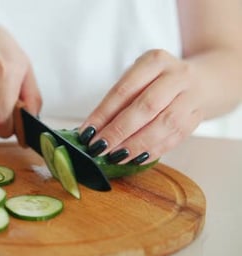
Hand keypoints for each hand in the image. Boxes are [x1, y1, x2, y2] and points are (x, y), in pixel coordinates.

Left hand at [79, 49, 204, 163]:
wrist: (204, 80)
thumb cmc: (158, 81)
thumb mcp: (138, 78)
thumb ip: (118, 101)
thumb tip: (92, 131)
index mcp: (155, 60)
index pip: (124, 90)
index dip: (103, 113)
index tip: (87, 132)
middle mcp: (177, 75)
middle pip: (146, 106)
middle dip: (119, 131)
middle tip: (100, 147)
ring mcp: (191, 96)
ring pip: (164, 124)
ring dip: (137, 144)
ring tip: (115, 156)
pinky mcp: (198, 116)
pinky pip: (176, 137)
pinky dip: (154, 151)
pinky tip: (136, 159)